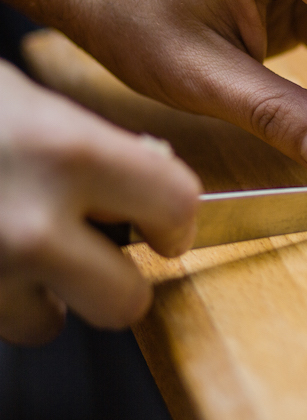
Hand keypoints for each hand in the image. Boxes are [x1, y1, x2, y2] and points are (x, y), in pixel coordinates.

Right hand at [0, 61, 200, 344]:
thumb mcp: (19, 96)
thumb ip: (89, 142)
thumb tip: (146, 165)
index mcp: (65, 151)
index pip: (176, 204)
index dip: (176, 218)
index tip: (165, 223)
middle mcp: (28, 222)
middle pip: (126, 302)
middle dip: (118, 281)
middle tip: (102, 252)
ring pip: (47, 324)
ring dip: (45, 295)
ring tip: (17, 247)